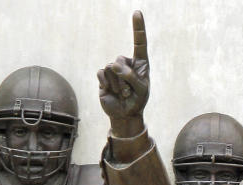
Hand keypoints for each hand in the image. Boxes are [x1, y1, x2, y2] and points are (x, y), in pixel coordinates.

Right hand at [98, 11, 149, 134]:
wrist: (124, 114)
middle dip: (125, 79)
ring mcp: (113, 69)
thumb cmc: (137, 101)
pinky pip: (102, 74)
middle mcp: (126, 63)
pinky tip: (110, 91)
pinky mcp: (103, 75)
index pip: (140, 43)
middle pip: (120, 60)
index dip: (138, 28)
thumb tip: (114, 65)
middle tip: (129, 92)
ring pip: (111, 68)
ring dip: (118, 85)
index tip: (137, 12)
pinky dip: (107, 84)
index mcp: (140, 63)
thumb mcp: (141, 90)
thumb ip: (131, 77)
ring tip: (123, 94)